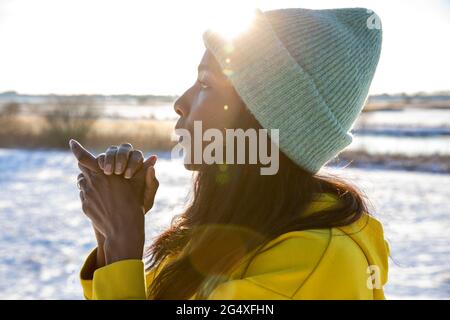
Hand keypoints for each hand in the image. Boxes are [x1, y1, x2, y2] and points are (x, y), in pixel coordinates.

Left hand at [70, 140, 158, 263]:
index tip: (72, 142)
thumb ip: (143, 171)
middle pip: (81, 167)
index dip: (77, 149)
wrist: (123, 228)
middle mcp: (92, 182)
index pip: (84, 157)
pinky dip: (90, 193)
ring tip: (98, 183)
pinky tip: (100, 198)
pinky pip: (84, 194)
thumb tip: (154, 158)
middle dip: (85, 164)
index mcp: (104, 173)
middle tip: (88, 163)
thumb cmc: (135, 205)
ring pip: (82, 181)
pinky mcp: (85, 206)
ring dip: (88, 179)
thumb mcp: (140, 186)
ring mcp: (87, 194)